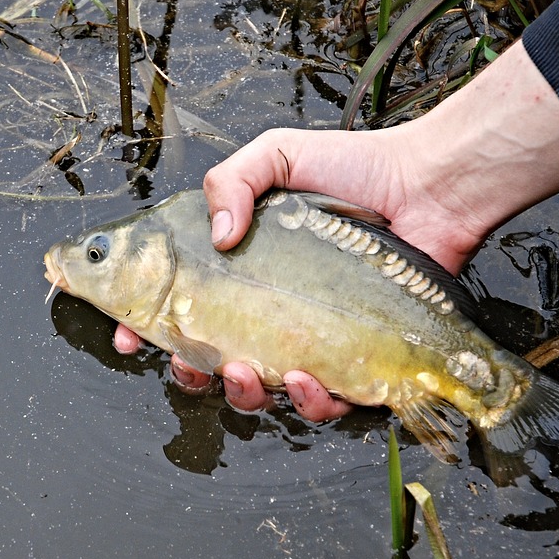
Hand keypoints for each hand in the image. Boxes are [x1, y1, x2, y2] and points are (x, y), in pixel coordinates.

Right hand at [119, 39, 558, 420]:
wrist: (430, 188)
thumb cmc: (357, 168)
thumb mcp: (278, 155)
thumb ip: (230, 180)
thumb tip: (218, 237)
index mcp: (239, 270)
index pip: (177, 307)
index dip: (146, 329)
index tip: (128, 336)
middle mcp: (269, 311)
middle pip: (209, 364)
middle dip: (189, 374)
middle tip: (189, 362)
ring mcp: (310, 340)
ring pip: (260, 393)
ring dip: (242, 394)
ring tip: (245, 373)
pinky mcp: (355, 362)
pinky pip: (324, 403)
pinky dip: (309, 401)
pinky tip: (309, 378)